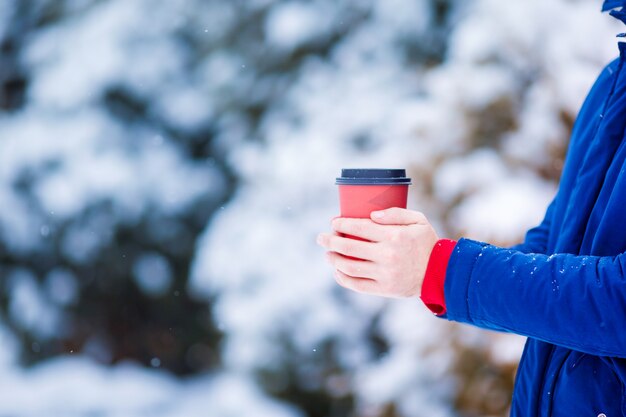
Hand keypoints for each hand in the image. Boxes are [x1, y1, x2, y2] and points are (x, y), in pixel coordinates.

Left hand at [316, 208, 438, 297]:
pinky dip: (343, 278)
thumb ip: (396, 213)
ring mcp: (385, 273)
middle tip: (321, 238)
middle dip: (330, 240)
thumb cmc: (426, 243)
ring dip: (334, 259)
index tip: (334, 222)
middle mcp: (387, 255)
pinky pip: (357, 284)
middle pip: (349, 246)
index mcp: (394, 236)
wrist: (441, 273)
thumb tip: (371, 214)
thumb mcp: (418, 220)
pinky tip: (337, 271)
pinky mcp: (384, 288)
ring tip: (327, 254)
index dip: (342, 224)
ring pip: (349, 266)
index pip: (359, 227)